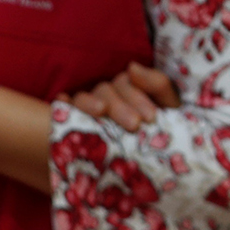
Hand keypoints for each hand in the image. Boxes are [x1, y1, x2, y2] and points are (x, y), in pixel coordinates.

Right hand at [66, 63, 181, 131]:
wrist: (149, 163)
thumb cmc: (159, 132)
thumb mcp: (167, 108)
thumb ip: (157, 85)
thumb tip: (132, 66)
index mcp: (128, 87)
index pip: (126, 84)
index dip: (138, 98)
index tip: (150, 117)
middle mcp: (106, 94)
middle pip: (106, 91)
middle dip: (121, 107)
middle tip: (134, 124)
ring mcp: (87, 107)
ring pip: (83, 98)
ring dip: (90, 102)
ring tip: (101, 112)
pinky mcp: (71, 120)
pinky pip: (62, 108)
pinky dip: (61, 103)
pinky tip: (61, 103)